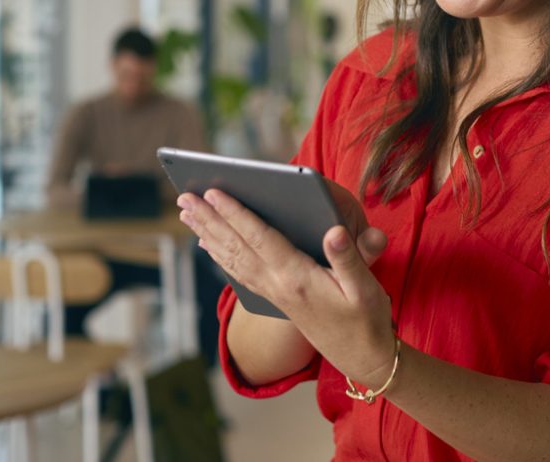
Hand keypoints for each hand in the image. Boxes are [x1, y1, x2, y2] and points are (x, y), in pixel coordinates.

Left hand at [178, 189, 395, 386]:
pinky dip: (220, 254)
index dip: (236, 213)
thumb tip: (333, 231)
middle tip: (184, 197)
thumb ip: (349, 258)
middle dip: (209, 219)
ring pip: (232, 259)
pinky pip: (239, 272)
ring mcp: (273, 294)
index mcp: (297, 278)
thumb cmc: (366, 320)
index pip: (260, 239)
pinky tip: (209, 244)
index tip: (214, 192)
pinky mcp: (275, 299)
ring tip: (187, 213)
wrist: (362, 357)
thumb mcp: (365, 289)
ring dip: (208, 234)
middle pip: (235, 247)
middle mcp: (277, 286)